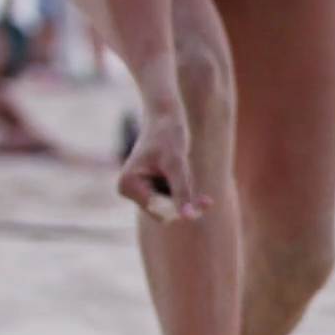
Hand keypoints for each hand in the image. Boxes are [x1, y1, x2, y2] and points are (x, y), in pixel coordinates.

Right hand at [120, 107, 207, 222]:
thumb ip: (182, 191)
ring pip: (172, 206)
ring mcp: (138, 191)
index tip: (207, 202)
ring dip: (185, 191)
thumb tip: (188, 218)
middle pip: (165, 212)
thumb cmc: (168, 135)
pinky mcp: (149, 188)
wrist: (165, 117)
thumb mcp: (177, 164)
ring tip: (184, 167)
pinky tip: (184, 170)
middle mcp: (128, 191)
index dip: (183, 206)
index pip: (160, 212)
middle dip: (184, 199)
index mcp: (128, 186)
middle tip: (204, 192)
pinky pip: (173, 199)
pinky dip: (184, 188)